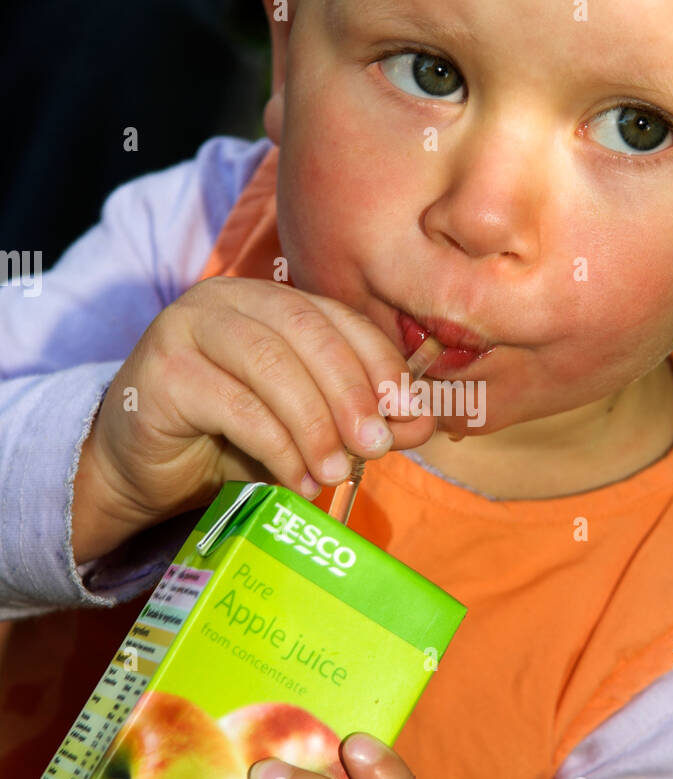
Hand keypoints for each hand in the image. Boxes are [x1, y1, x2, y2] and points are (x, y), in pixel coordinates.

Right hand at [71, 278, 435, 563]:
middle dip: (350, 392)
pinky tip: (293, 479)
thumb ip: (361, 418)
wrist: (143, 471)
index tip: (407, 413)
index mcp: (269, 300)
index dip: (378, 361)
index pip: (336, 317)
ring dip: (313, 423)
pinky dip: (275, 446)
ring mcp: (187, 327)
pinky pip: (234, 405)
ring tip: (332, 472)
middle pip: (306, 332)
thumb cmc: (227, 441)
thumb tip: (423, 422)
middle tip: (375, 446)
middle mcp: (226, 299)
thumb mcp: (305, 428)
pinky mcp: (162, 371)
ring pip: (270, 365)